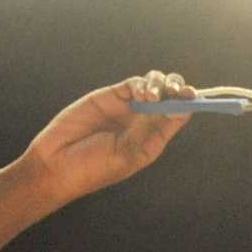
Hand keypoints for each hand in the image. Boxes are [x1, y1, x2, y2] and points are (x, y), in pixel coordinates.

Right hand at [21, 70, 196, 203]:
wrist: (57, 164)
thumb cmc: (94, 168)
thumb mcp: (128, 155)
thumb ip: (151, 131)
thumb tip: (179, 109)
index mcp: (152, 140)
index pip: (178, 116)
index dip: (188, 103)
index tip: (194, 96)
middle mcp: (143, 122)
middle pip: (169, 97)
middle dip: (177, 88)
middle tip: (178, 89)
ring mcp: (126, 108)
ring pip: (153, 85)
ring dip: (158, 84)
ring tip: (150, 96)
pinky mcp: (109, 97)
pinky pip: (131, 84)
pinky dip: (140, 83)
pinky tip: (140, 93)